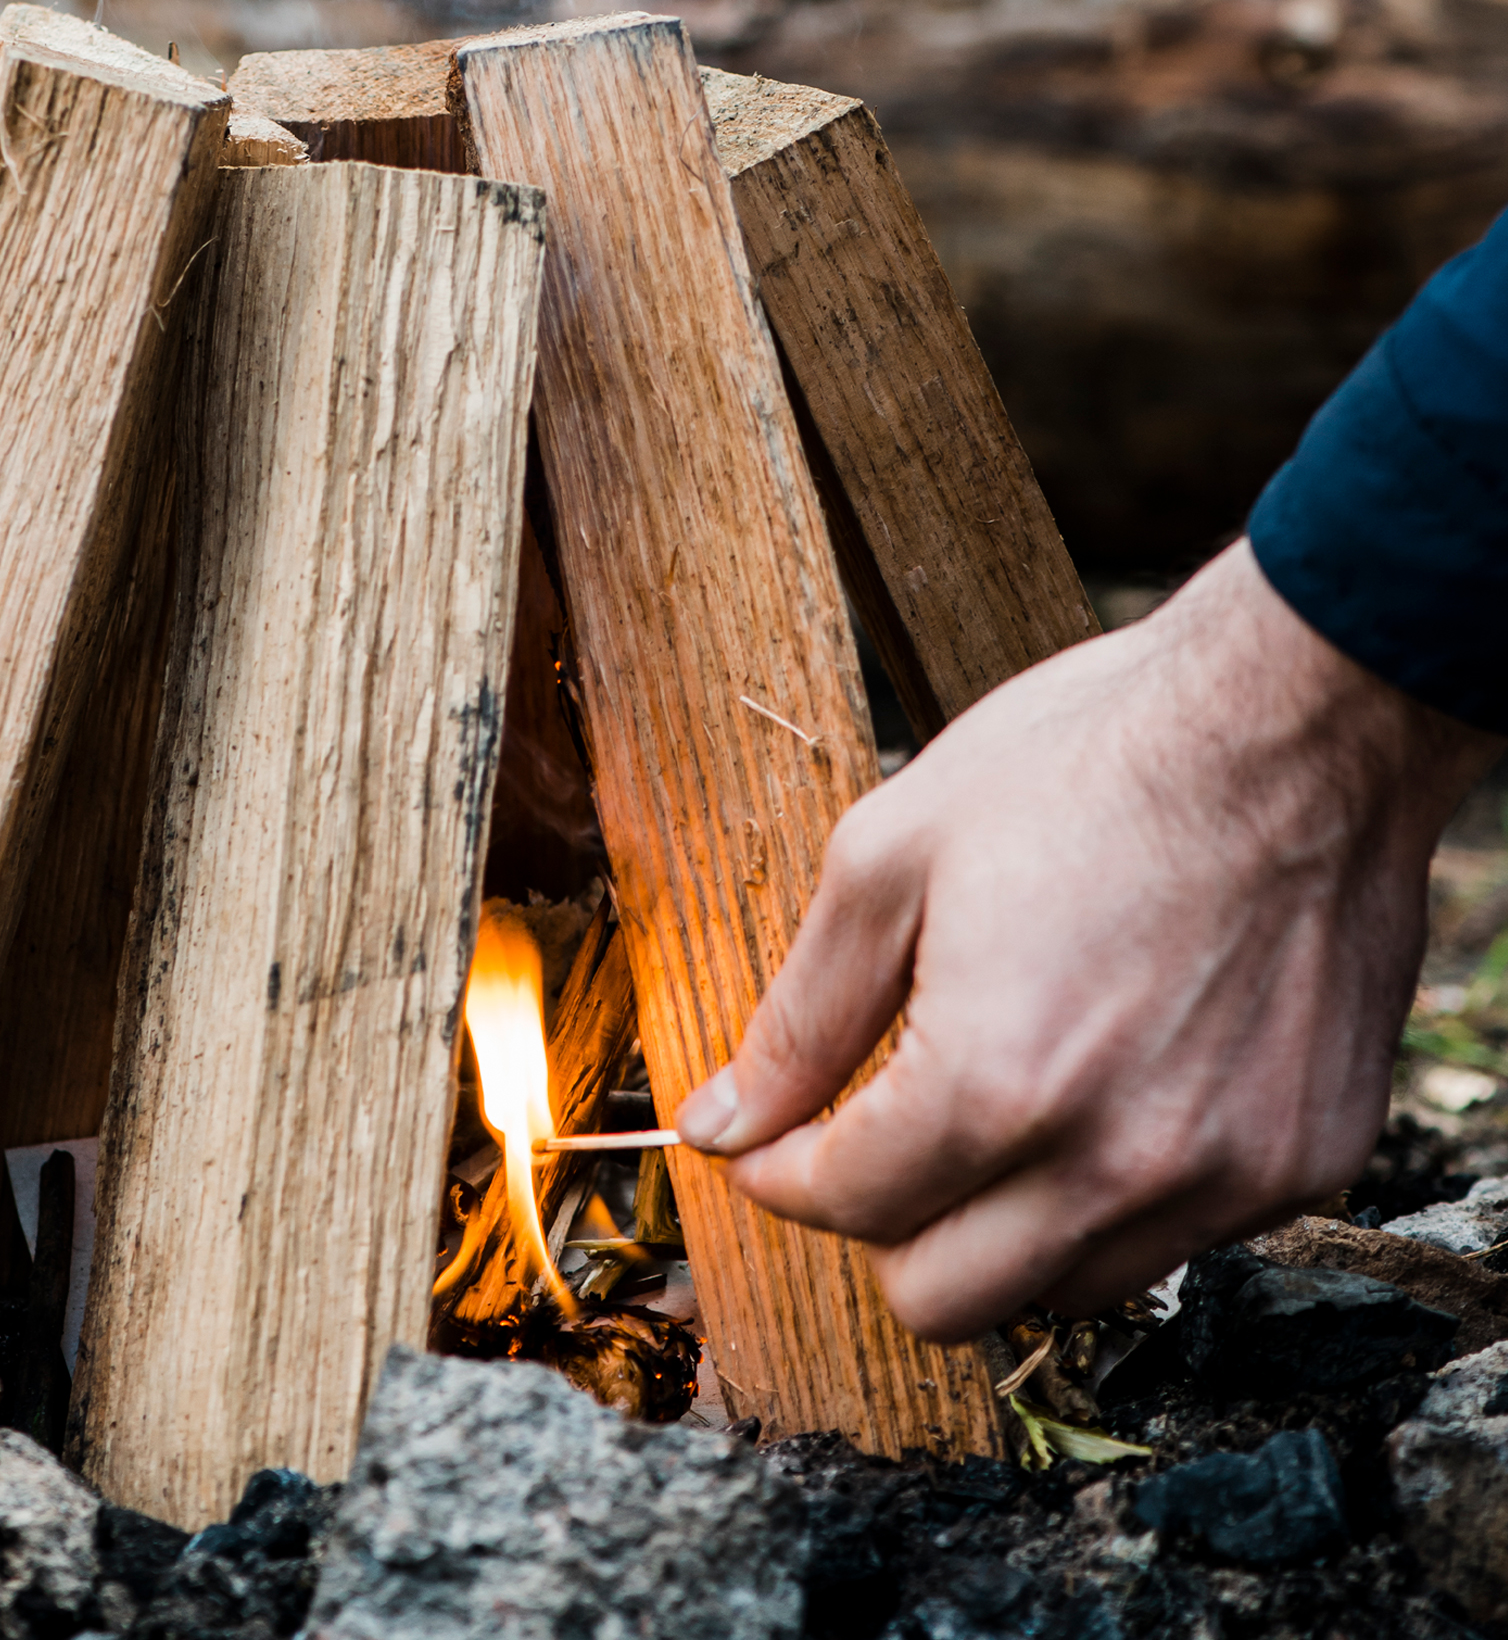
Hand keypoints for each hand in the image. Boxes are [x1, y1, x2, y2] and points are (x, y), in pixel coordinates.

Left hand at [674, 539, 1500, 1340]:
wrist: (1295, 722)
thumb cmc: (1088, 760)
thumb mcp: (891, 854)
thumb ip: (801, 1016)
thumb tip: (718, 1124)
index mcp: (994, 1085)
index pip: (847, 1206)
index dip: (783, 1171)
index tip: (772, 1138)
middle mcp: (1115, 1165)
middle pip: (944, 1301)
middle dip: (880, 1224)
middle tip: (874, 1132)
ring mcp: (1225, 1179)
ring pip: (1062, 1288)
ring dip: (1002, 1222)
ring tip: (999, 1098)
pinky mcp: (1306, 1163)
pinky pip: (1176, 1238)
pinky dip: (1119, 1193)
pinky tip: (1111, 1082)